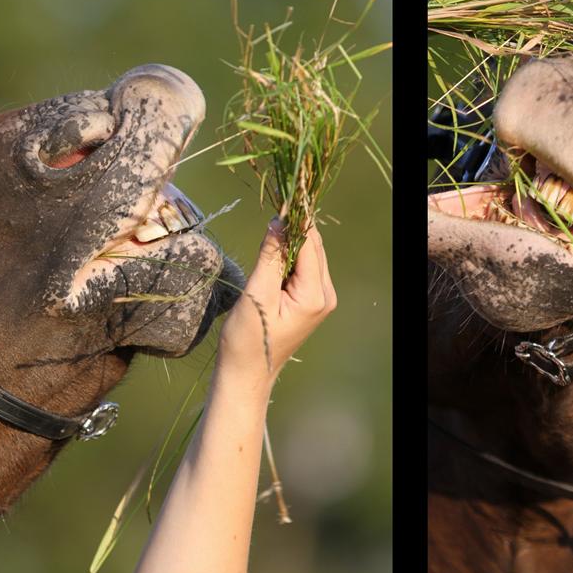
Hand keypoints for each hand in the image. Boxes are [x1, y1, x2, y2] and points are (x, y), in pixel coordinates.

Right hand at [216, 218, 336, 386]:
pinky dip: (289, 256)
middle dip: (294, 228)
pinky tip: (272, 253)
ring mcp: (320, 298)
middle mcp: (325, 294)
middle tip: (272, 211)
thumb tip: (279, 220)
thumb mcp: (257, 294)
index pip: (310, 243)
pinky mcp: (310, 300)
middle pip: (313, 246)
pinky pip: (303, 267)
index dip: (295, 220)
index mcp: (315, 294)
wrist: (246, 373)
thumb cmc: (248, 339)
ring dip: (290, 241)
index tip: (281, 198)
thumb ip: (271, 256)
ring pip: (309, 254)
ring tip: (269, 231)